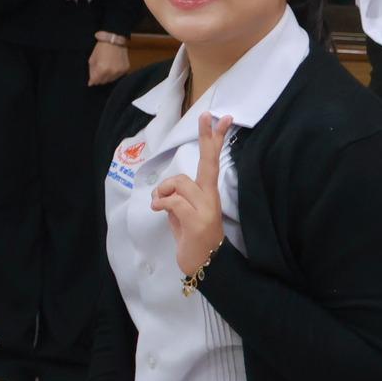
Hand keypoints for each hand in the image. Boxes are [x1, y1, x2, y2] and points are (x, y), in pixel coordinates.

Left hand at [87, 39, 129, 86]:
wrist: (114, 40)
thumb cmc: (101, 48)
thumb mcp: (92, 59)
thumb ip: (92, 71)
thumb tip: (91, 81)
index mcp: (101, 69)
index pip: (95, 81)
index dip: (92, 81)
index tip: (91, 81)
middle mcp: (111, 72)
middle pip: (103, 82)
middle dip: (99, 79)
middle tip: (97, 73)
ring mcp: (120, 71)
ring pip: (111, 80)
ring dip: (107, 77)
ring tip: (105, 69)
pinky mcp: (126, 69)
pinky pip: (118, 76)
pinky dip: (114, 74)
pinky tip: (112, 67)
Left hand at [152, 112, 231, 277]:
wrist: (203, 265)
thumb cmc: (190, 237)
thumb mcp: (180, 214)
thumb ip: (176, 197)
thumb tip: (166, 191)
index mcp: (207, 193)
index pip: (211, 161)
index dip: (214, 139)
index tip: (221, 118)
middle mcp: (210, 197)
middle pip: (208, 162)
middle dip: (208, 137)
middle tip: (208, 115)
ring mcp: (206, 208)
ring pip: (178, 183)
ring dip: (163, 193)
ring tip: (163, 207)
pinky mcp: (197, 220)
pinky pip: (172, 201)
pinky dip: (161, 204)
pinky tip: (160, 212)